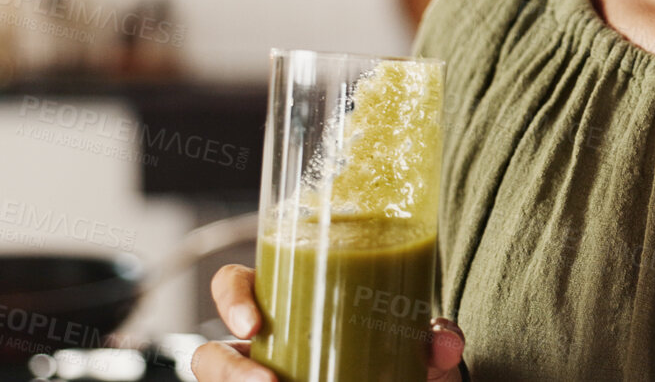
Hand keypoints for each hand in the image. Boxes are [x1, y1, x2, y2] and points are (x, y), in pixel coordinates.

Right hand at [190, 264, 467, 381]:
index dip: (231, 298)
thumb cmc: (402, 357)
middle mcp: (266, 346)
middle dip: (225, 369)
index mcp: (289, 304)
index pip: (236, 284)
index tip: (254, 325)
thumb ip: (435, 338)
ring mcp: (264, 377)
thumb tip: (443, 341)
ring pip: (219, 380)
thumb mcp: (419, 345)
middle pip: (211, 351)